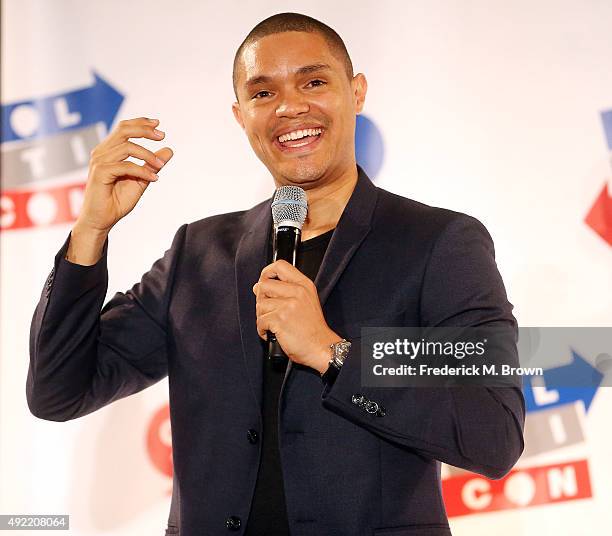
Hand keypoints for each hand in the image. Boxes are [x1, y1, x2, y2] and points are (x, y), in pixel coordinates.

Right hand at [77, 117, 172, 232]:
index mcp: (109, 151)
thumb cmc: (117, 201)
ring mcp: (99, 162)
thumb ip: (152, 164)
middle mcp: (102, 153)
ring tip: (160, 165)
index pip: (123, 128)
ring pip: (127, 147)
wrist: (102, 220)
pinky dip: (143, 171)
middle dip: (144, 130)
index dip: (140, 123)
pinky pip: (126, 166)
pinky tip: (154, 179)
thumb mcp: (141, 179)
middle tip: (162, 136)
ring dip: (148, 155)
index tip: (157, 124)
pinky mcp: (100, 173)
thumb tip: (169, 150)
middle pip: (123, 130)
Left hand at [253, 260, 340, 373]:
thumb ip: (286, 290)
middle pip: (263, 285)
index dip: (266, 272)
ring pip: (260, 305)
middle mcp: (297, 292)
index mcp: (304, 285)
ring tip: (274, 325)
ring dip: (263, 317)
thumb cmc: (313, 329)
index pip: (280, 266)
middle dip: (261, 300)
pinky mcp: (280, 319)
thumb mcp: (307, 301)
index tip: (263, 280)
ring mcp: (288, 305)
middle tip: (269, 311)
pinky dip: (263, 330)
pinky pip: (260, 321)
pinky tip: (273, 333)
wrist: (321, 347)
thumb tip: (259, 286)